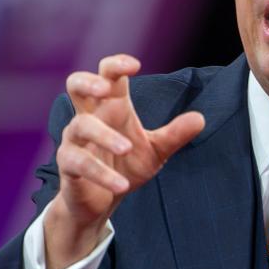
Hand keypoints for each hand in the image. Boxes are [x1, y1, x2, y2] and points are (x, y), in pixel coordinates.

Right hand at [45, 54, 203, 268]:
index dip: (117, 65)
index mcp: (111, 108)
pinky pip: (79, 163)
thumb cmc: (125, 167)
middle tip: (106, 89)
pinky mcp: (68, 165)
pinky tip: (122, 185)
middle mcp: (89, 117)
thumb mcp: (155, 152)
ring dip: (104, 135)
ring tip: (127, 148)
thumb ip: (174, 135)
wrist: (101, 203)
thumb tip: (200, 118)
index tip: (136, 65)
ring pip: (81, 125)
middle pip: (75, 84)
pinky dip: (101, 173)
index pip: (108, 75)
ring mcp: (75, 140)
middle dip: (88, 82)